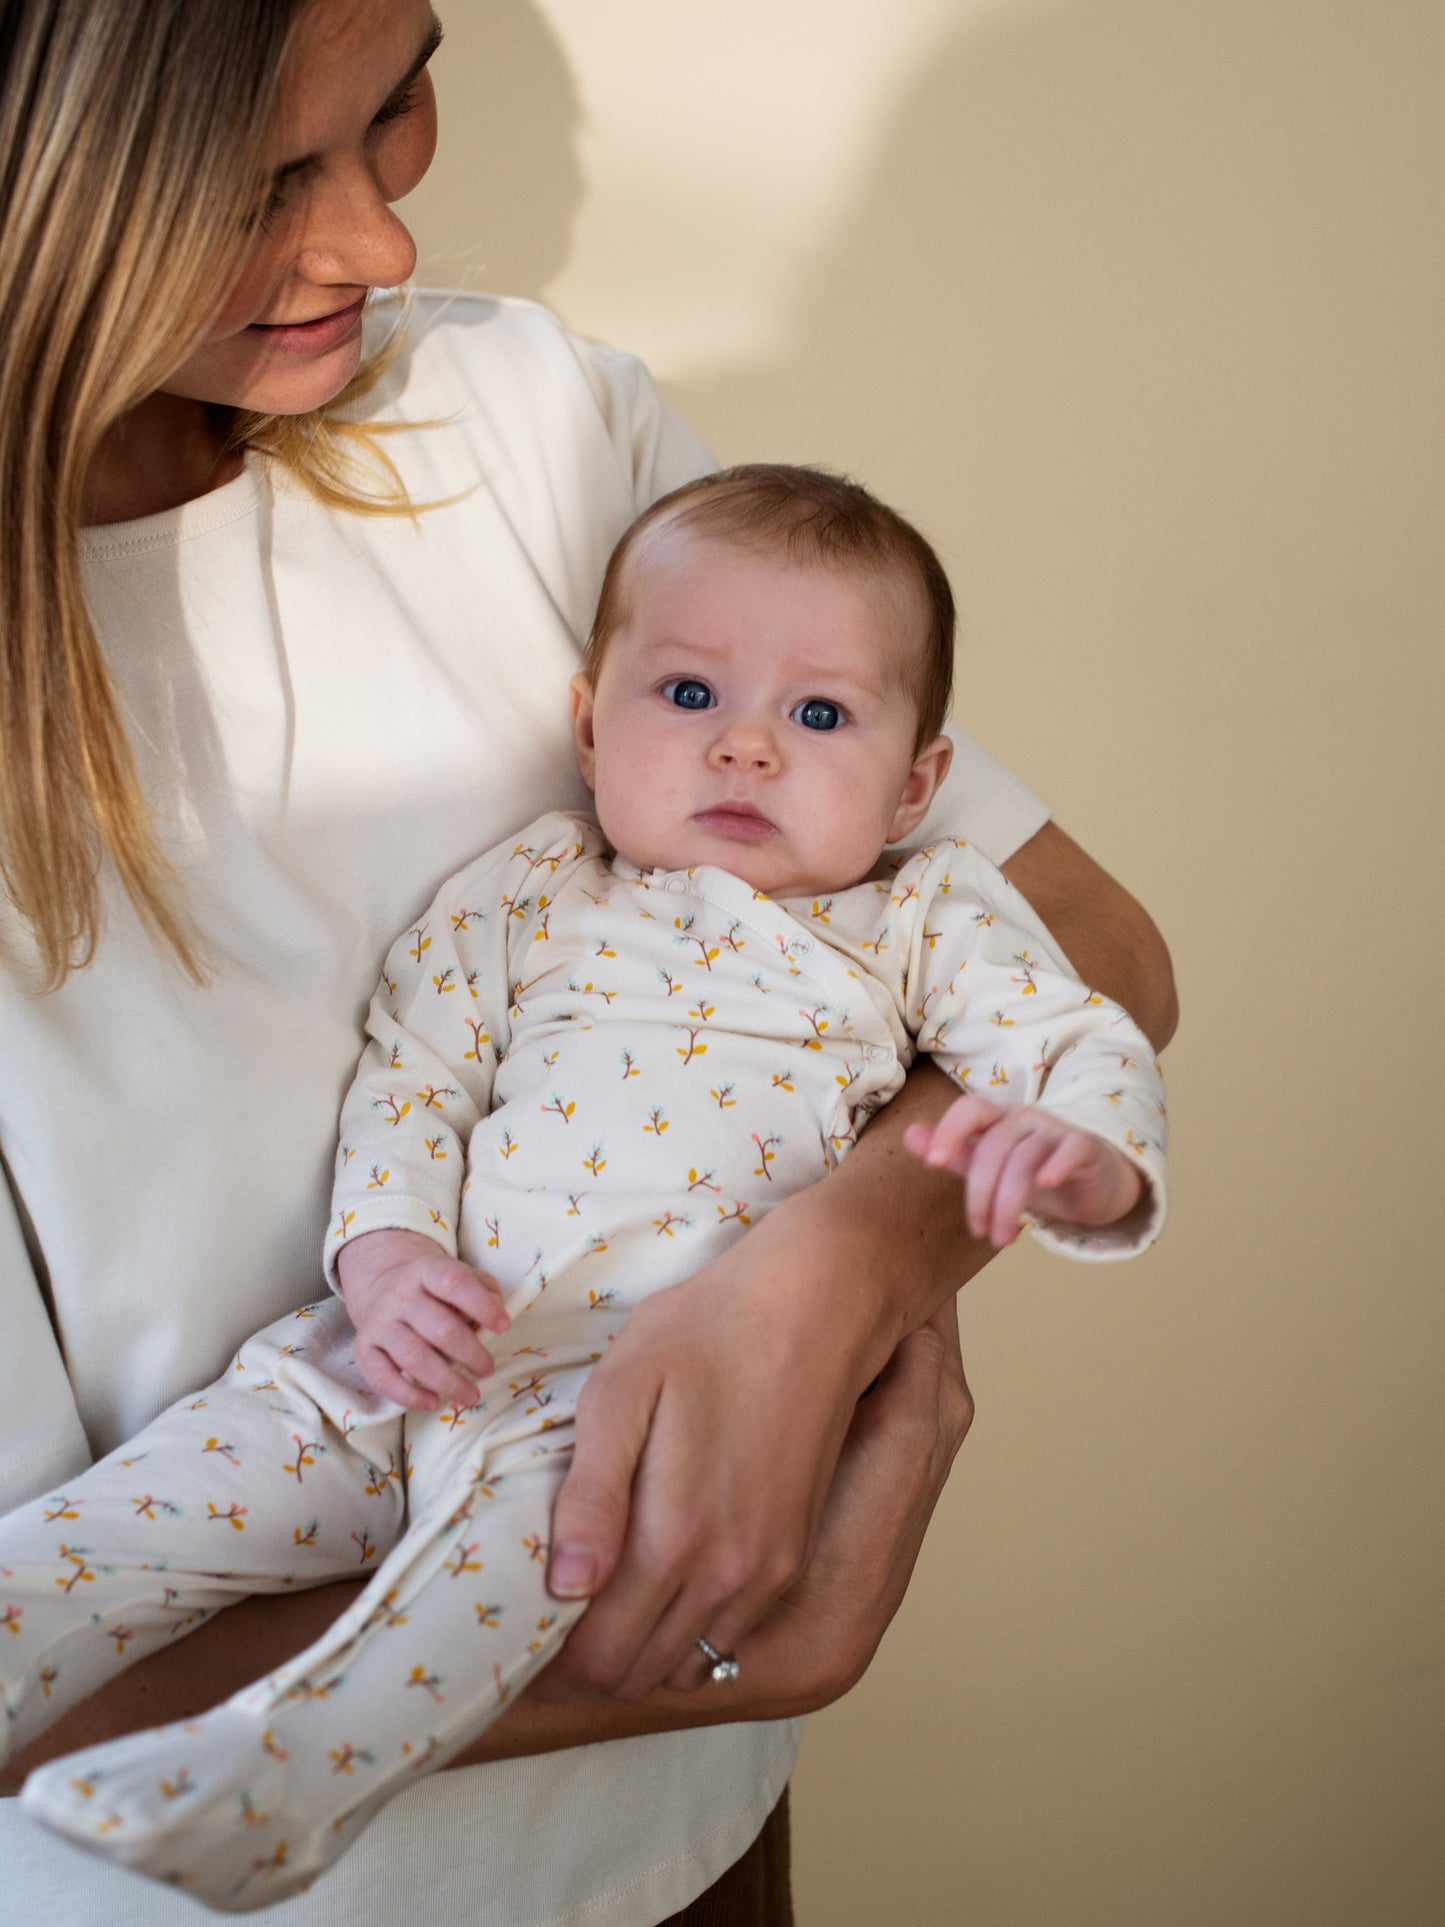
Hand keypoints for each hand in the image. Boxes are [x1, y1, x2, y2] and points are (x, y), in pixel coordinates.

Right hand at [336, 1227, 509, 1409]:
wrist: (382, 1286)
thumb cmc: (435, 1290)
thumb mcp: (462, 1276)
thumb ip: (485, 1290)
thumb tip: (498, 1316)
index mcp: (428, 1272)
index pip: (453, 1283)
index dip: (481, 1306)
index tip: (503, 1327)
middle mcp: (400, 1295)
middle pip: (439, 1328)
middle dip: (470, 1354)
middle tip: (487, 1369)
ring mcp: (379, 1323)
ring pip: (413, 1356)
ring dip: (446, 1381)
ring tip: (470, 1395)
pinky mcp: (363, 1349)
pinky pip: (382, 1377)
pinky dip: (408, 1395)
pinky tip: (433, 1402)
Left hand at [537, 1213, 870, 1702]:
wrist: (818, 1305)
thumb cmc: (706, 1331)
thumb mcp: (621, 1391)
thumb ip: (592, 1496)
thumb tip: (566, 1588)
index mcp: (676, 1539)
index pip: (599, 1657)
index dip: (550, 1664)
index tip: (521, 1637)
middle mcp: (730, 1575)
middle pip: (639, 1672)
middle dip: (587, 1663)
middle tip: (550, 1623)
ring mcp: (771, 1571)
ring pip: (689, 1661)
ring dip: (640, 1650)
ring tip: (602, 1603)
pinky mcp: (795, 1554)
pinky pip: (730, 1634)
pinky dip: (689, 1631)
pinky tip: (662, 1582)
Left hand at [904, 1094, 1142, 1244]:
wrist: (1094, 1186)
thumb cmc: (1035, 1176)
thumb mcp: (994, 1171)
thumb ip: (956, 1155)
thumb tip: (910, 1135)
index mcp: (999, 1119)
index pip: (971, 1108)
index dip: (950, 1130)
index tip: (934, 1163)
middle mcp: (1025, 1118)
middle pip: (994, 1147)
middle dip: (981, 1194)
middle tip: (979, 1232)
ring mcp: (1056, 1130)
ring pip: (1025, 1159)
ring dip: (1009, 1204)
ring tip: (1002, 1239)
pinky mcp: (1086, 1147)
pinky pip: (1071, 1148)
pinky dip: (1056, 1165)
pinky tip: (1045, 1186)